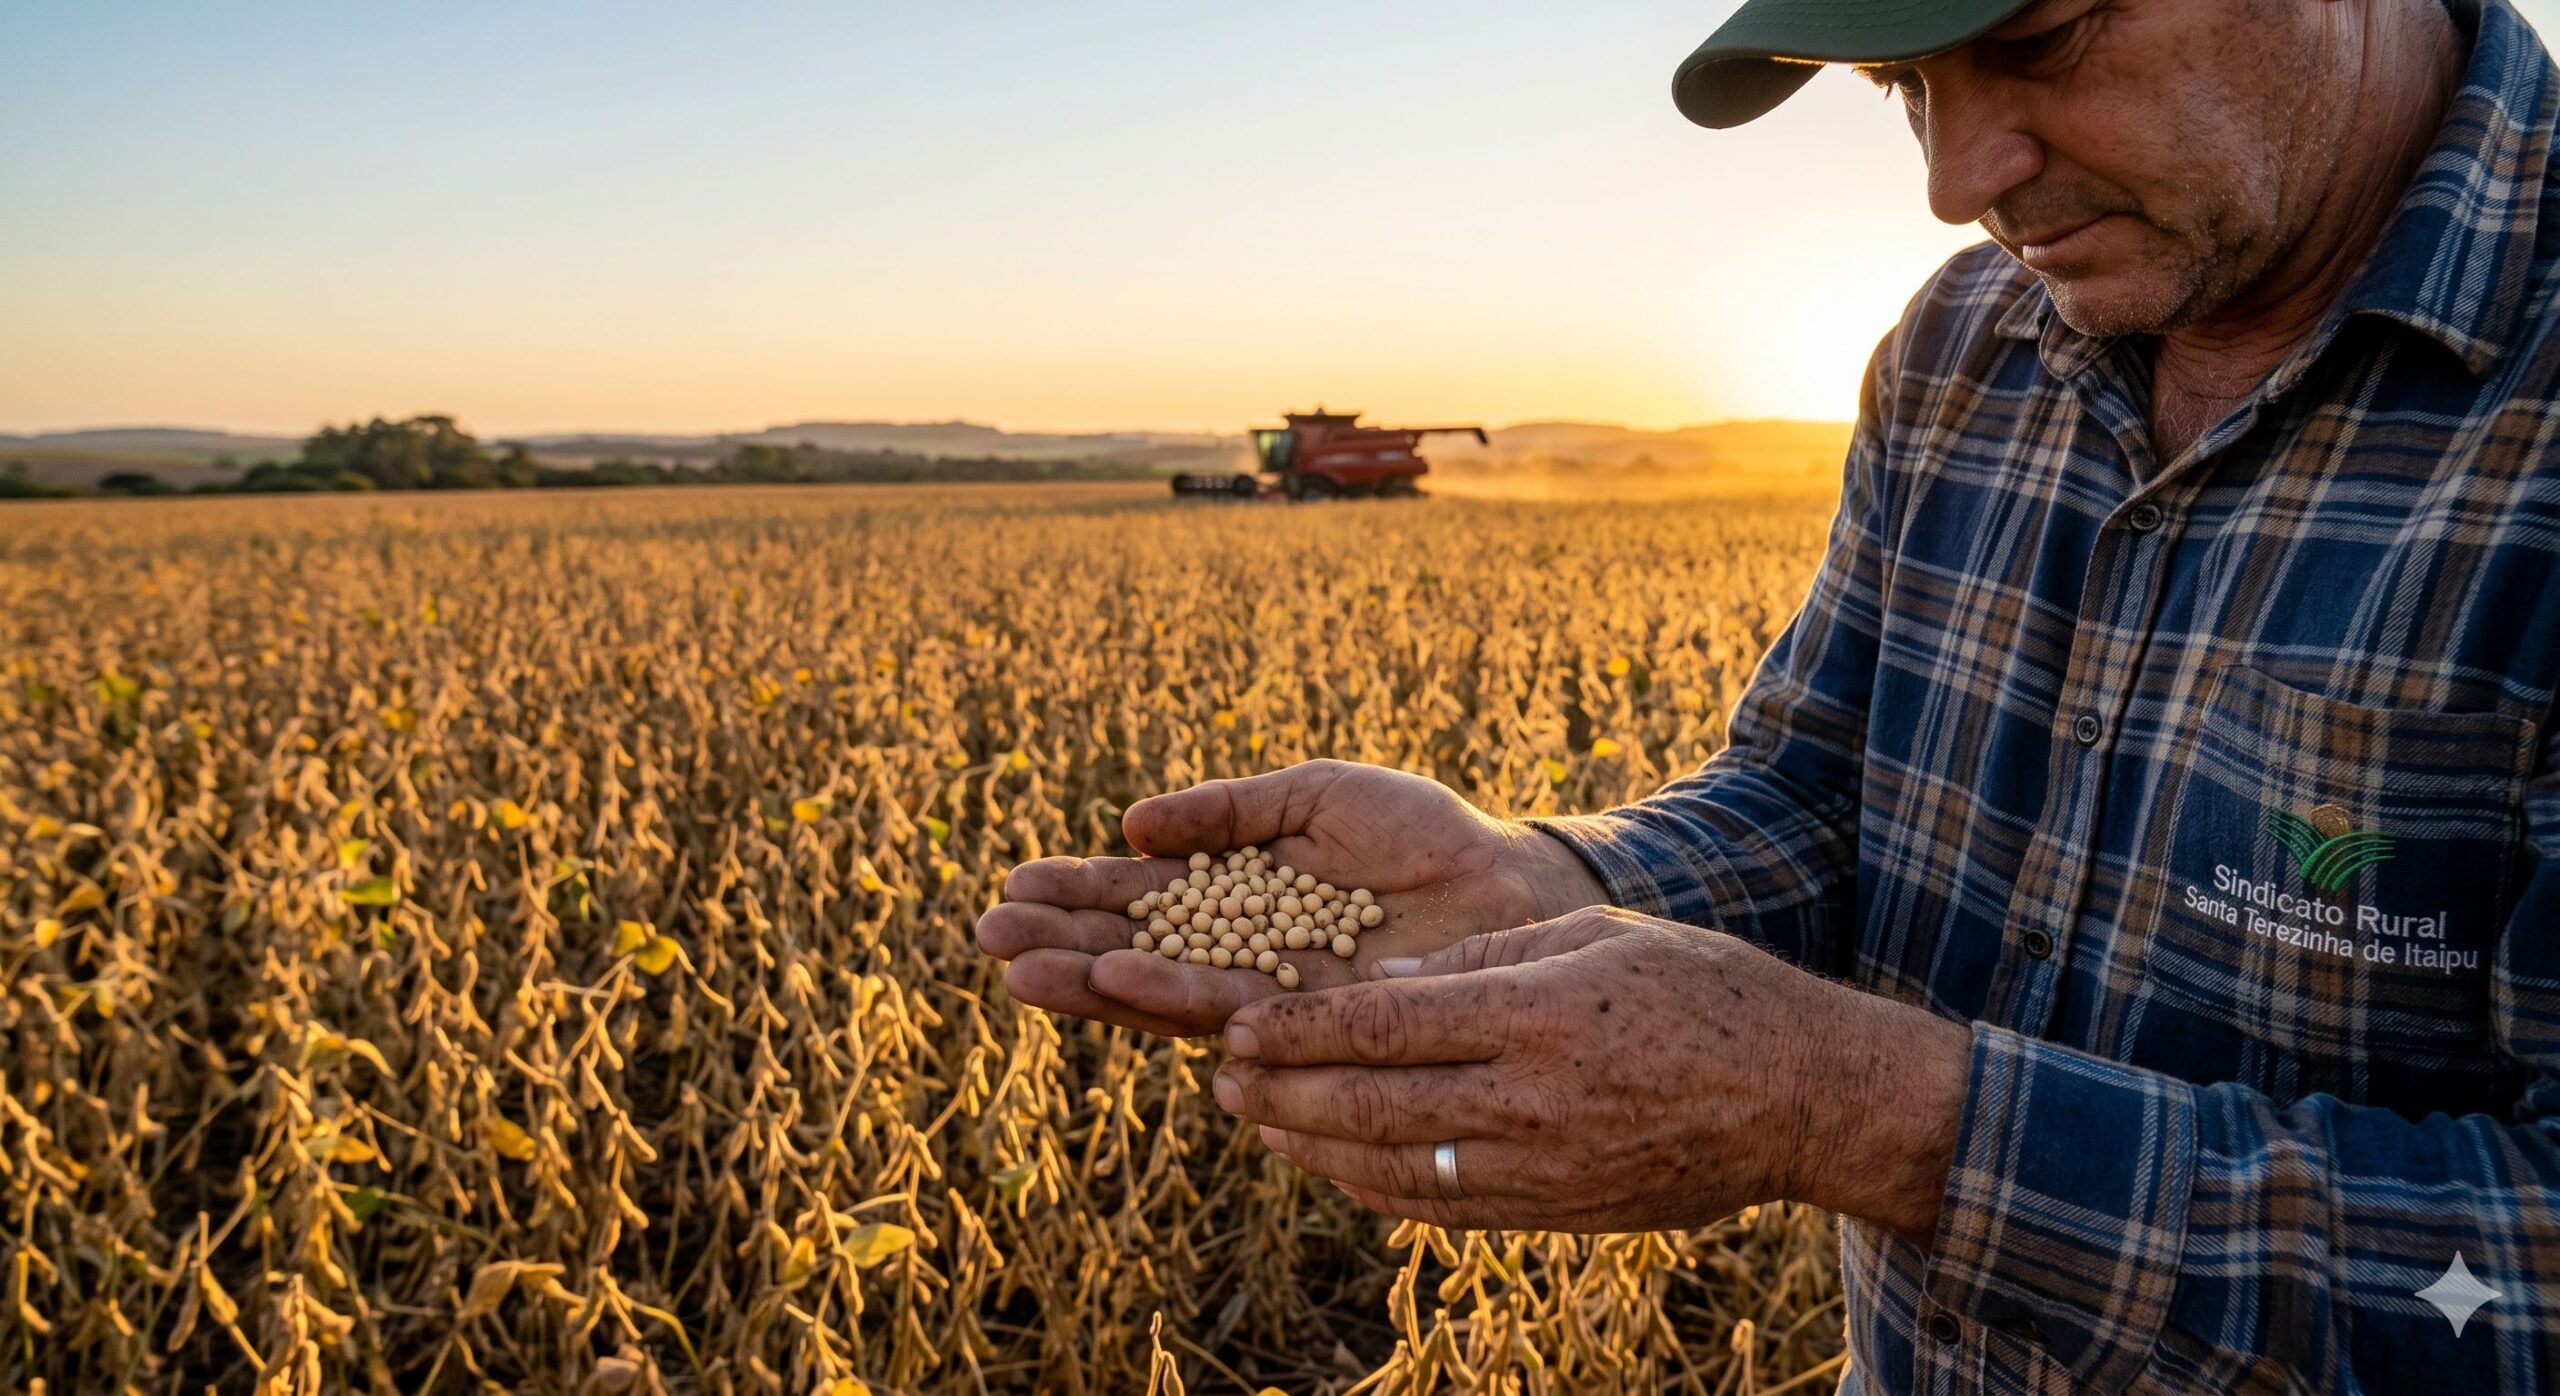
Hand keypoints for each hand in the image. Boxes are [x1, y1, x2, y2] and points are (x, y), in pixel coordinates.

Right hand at [976, 759, 1606, 1036]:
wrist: (1509, 886)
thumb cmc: (1421, 834)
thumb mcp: (1317, 796)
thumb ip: (1230, 809)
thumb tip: (1134, 828)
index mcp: (1237, 896)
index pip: (1140, 903)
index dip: (1078, 898)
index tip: (1013, 887)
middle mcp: (1242, 956)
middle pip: (1134, 954)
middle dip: (1062, 946)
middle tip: (989, 937)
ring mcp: (1271, 996)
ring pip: (1164, 993)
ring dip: (1092, 984)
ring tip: (1023, 973)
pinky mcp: (1308, 1023)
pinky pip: (1229, 1014)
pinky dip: (1172, 998)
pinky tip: (1120, 984)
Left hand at [1209, 906, 1973, 1242]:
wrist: (1801, 1096)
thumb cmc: (1704, 992)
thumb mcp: (1598, 938)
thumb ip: (1488, 955)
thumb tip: (1388, 976)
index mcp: (1536, 1012)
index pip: (1385, 1022)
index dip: (1301, 1030)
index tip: (1242, 1026)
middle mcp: (1530, 1097)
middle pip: (1372, 1103)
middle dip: (1284, 1096)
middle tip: (1224, 1083)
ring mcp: (1544, 1165)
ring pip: (1396, 1167)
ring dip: (1316, 1151)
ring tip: (1260, 1129)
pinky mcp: (1560, 1210)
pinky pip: (1446, 1209)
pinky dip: (1380, 1194)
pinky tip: (1339, 1175)